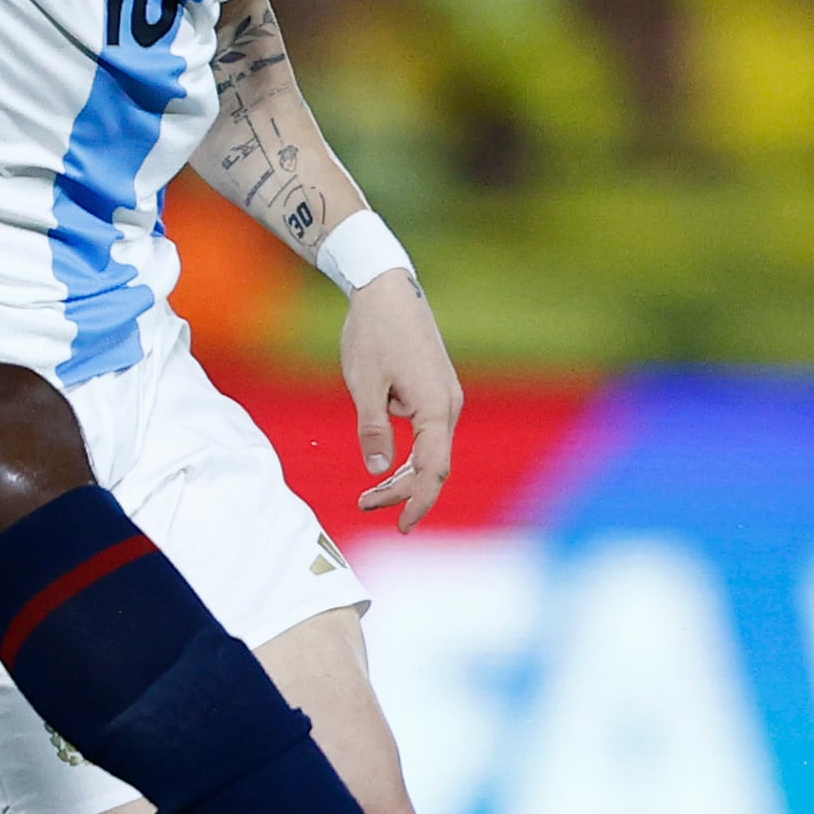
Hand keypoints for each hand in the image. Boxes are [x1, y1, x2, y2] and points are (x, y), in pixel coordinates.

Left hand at [342, 270, 461, 527]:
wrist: (387, 288)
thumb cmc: (374, 332)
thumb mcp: (364, 384)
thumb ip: (372, 428)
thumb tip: (377, 468)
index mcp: (435, 406)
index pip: (433, 469)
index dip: (418, 500)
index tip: (401, 525)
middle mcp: (449, 404)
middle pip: (433, 465)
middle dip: (402, 492)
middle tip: (364, 505)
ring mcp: (445, 397)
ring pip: (430, 451)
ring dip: (402, 475)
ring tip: (369, 495)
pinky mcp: (436, 390)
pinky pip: (427, 434)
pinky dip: (408, 454)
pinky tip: (385, 464)